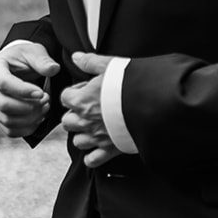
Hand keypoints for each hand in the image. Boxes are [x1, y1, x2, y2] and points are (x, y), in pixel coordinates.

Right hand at [0, 41, 59, 137]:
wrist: (18, 67)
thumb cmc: (25, 57)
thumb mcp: (34, 52)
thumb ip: (43, 60)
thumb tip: (53, 69)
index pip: (3, 83)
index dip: (24, 91)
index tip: (41, 93)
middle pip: (4, 104)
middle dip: (29, 106)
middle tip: (47, 100)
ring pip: (7, 120)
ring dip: (30, 118)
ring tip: (45, 107)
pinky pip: (9, 130)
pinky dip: (27, 129)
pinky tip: (39, 118)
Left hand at [62, 51, 131, 168]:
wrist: (153, 104)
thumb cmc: (130, 84)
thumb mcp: (109, 66)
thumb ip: (90, 62)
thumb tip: (77, 57)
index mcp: (81, 100)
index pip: (65, 98)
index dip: (74, 92)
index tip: (86, 90)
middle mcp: (85, 121)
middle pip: (67, 122)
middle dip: (75, 116)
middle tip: (88, 109)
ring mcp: (97, 137)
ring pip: (77, 141)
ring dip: (83, 135)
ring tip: (94, 128)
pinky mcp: (110, 150)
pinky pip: (93, 160)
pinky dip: (93, 156)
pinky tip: (98, 149)